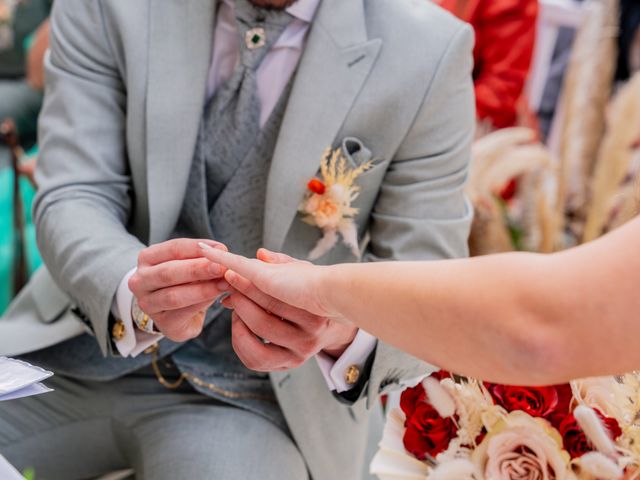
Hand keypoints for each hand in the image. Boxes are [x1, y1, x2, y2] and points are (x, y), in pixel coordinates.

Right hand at [128, 238, 230, 341]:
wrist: (177, 313)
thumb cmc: (185, 281)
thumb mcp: (190, 265)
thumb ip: (202, 258)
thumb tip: (221, 252)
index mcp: (147, 258)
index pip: (173, 249)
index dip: (198, 248)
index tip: (221, 249)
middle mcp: (140, 280)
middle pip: (169, 272)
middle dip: (198, 269)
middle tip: (221, 267)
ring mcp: (147, 303)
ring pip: (174, 296)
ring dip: (203, 289)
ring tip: (224, 283)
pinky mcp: (162, 322)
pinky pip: (182, 312)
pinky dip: (202, 303)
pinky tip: (218, 297)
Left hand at [209, 248, 356, 370]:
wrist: (334, 324)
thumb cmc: (314, 292)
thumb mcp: (304, 273)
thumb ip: (283, 263)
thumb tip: (260, 255)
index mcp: (314, 315)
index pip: (274, 298)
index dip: (248, 284)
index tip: (231, 272)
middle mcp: (308, 339)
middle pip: (263, 323)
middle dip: (240, 303)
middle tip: (229, 288)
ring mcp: (297, 356)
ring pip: (256, 346)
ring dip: (238, 325)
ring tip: (235, 307)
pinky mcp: (286, 365)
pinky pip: (255, 361)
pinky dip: (241, 343)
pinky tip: (239, 325)